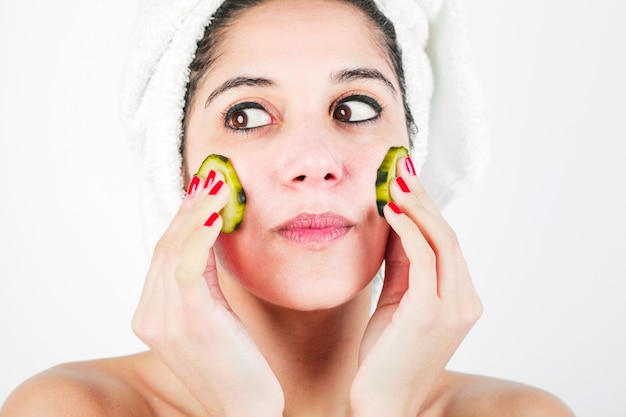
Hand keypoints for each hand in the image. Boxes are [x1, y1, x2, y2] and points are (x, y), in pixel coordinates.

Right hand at [132, 172, 283, 416]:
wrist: (245, 409)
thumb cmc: (236, 366)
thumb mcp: (213, 320)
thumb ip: (203, 285)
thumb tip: (208, 242)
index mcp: (151, 316)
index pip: (164, 254)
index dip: (183, 219)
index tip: (202, 191)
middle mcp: (150, 316)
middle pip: (166, 246)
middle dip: (189, 207)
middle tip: (211, 176)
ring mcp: (164, 320)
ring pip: (175, 249)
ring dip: (197, 212)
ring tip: (218, 183)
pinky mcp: (190, 321)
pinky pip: (190, 265)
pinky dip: (202, 235)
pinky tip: (219, 212)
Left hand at [350, 157, 482, 416]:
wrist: (381, 401)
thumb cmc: (387, 354)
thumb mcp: (397, 300)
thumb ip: (402, 264)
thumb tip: (396, 222)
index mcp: (461, 298)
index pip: (447, 242)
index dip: (426, 209)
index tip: (405, 182)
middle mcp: (465, 300)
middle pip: (448, 236)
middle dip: (423, 199)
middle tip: (399, 170)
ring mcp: (453, 307)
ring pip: (442, 242)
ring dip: (416, 207)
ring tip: (393, 182)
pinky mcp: (432, 313)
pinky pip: (423, 260)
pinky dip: (408, 230)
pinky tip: (390, 211)